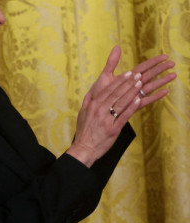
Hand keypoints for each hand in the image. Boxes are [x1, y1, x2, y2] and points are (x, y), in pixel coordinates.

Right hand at [67, 46, 175, 166]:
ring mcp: (107, 119)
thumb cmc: (84, 131)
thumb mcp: (82, 114)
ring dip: (132, 92)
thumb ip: (88, 101)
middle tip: (138, 75)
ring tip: (140, 83)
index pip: (108, 90)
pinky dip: (132, 107)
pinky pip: (124, 116)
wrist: (84, 148)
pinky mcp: (113, 129)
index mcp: (93, 105)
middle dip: (128, 83)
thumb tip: (93, 91)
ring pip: (121, 103)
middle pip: (116, 94)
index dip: (119, 81)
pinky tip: (139, 100)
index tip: (128, 73)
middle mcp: (99, 110)